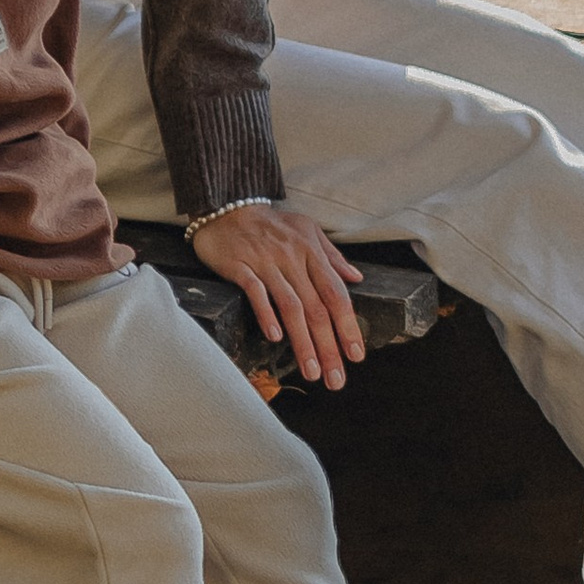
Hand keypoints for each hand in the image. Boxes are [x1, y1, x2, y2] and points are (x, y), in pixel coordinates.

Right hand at [189, 201, 364, 389]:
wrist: (227, 205)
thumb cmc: (270, 223)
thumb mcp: (307, 231)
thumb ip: (331, 257)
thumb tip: (356, 278)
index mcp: (311, 252)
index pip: (336, 295)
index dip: (348, 327)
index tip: (356, 356)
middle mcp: (292, 258)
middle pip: (316, 308)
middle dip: (328, 347)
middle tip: (335, 378)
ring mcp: (266, 262)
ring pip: (290, 306)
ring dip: (303, 342)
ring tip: (311, 370)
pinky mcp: (240, 266)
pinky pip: (256, 292)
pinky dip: (266, 314)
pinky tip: (275, 337)